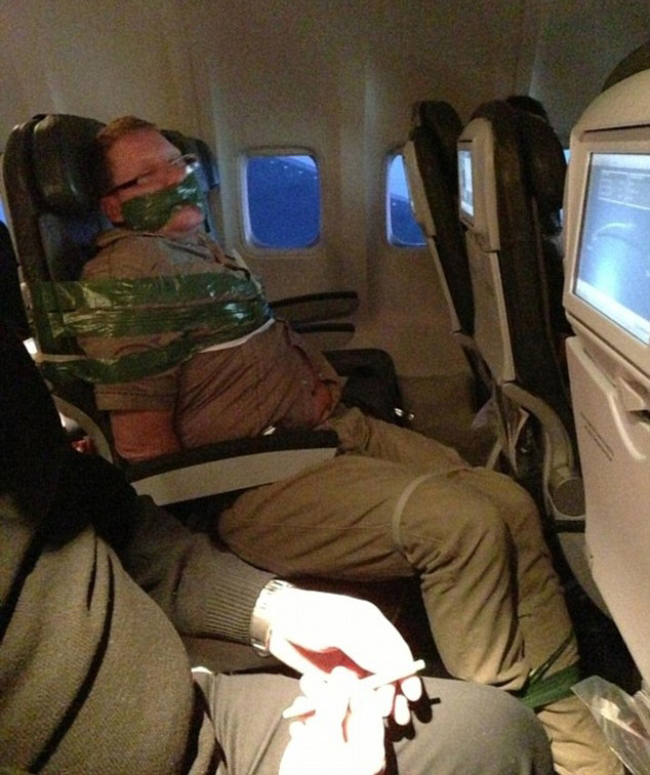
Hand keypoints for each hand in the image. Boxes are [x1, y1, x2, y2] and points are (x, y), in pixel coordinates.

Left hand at [267, 588, 421, 723]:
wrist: (275, 622)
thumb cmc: (309, 617)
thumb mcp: (340, 625)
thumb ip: (368, 646)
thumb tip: (397, 667)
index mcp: (373, 627)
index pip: (398, 653)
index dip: (407, 674)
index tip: (410, 695)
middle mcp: (366, 646)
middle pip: (388, 675)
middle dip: (391, 694)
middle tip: (387, 713)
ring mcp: (350, 663)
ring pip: (371, 689)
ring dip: (374, 706)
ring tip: (373, 720)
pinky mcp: (334, 678)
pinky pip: (349, 696)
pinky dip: (352, 707)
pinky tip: (350, 718)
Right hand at [279, 667, 386, 774]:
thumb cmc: (315, 773)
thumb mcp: (325, 737)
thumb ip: (334, 704)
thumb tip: (344, 674)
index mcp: (369, 748)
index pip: (369, 707)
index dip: (353, 686)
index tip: (335, 673)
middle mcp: (359, 752)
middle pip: (348, 713)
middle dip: (329, 695)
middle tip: (307, 681)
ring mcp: (341, 759)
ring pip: (331, 724)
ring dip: (315, 708)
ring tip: (299, 696)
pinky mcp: (322, 764)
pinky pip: (319, 739)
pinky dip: (309, 729)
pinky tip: (297, 727)